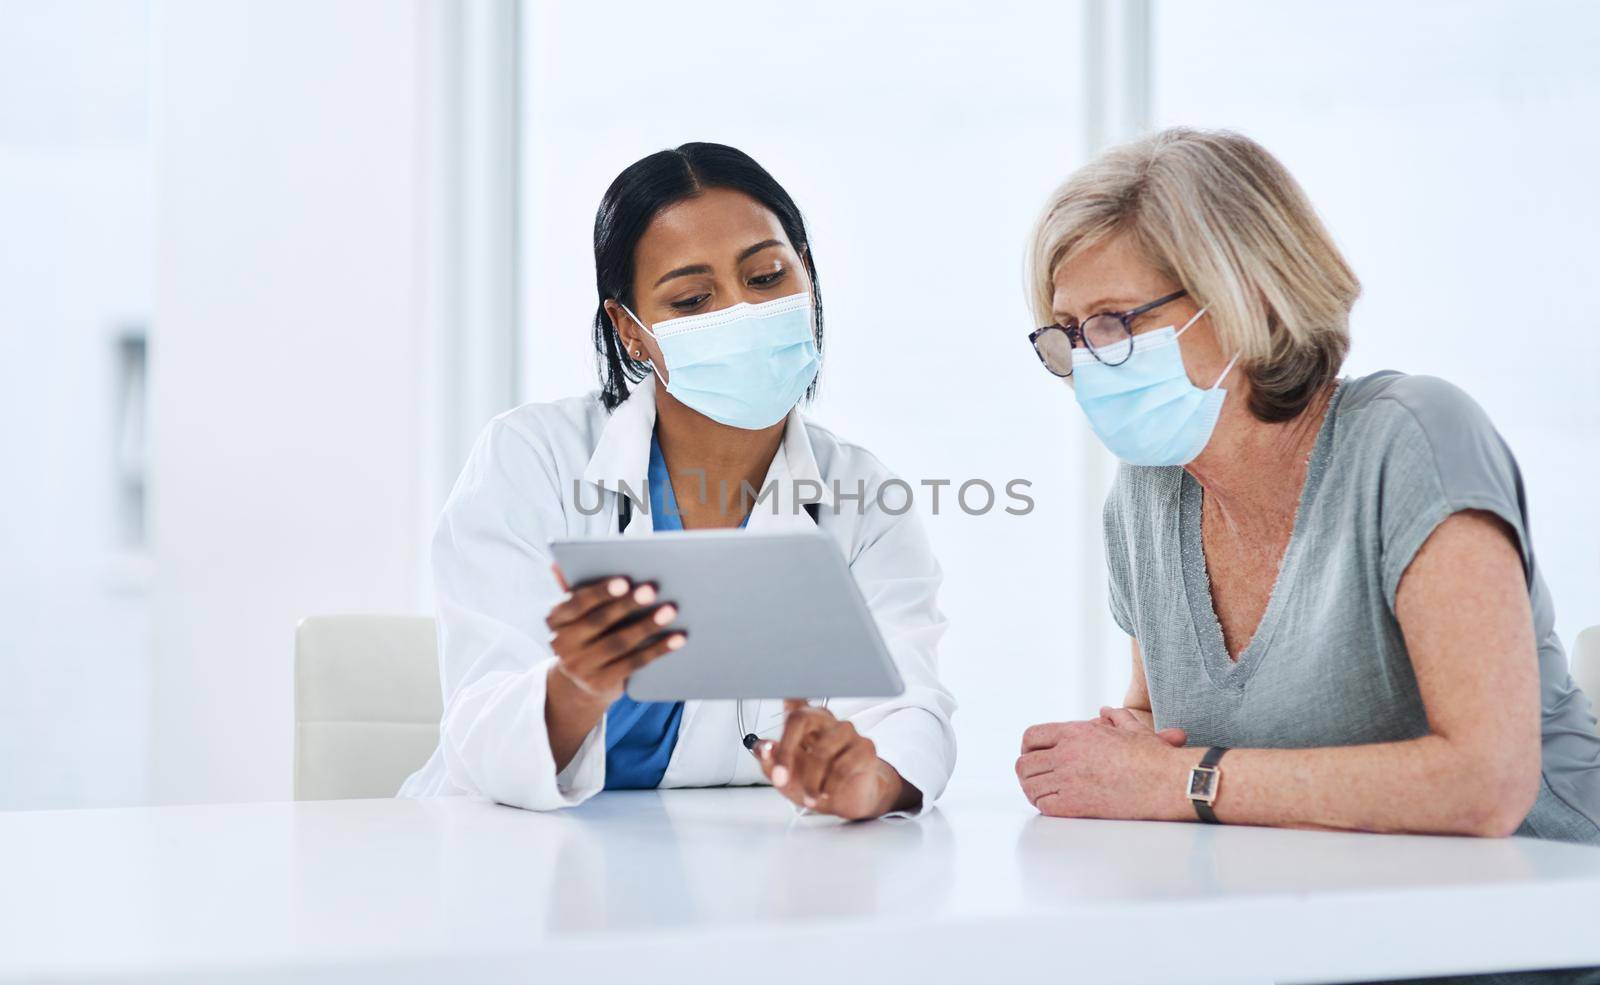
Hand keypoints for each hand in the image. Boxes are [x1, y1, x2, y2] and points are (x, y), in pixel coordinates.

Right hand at [545, 566, 685, 707]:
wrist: (581, 681)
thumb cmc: (587, 632)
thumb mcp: (577, 612)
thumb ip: (575, 588)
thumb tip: (557, 564)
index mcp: (554, 619)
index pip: (575, 603)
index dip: (600, 592)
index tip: (624, 581)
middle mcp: (560, 644)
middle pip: (598, 621)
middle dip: (627, 605)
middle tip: (652, 590)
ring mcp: (579, 667)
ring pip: (618, 643)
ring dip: (647, 626)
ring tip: (670, 611)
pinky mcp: (600, 684)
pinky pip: (633, 663)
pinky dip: (658, 650)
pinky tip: (678, 638)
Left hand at [756, 700, 916, 819]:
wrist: (848, 800)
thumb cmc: (815, 781)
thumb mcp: (785, 776)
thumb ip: (769, 761)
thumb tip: (763, 747)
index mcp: (803, 721)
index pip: (791, 700)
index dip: (781, 699)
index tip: (777, 707)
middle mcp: (825, 720)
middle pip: (800, 718)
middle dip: (785, 752)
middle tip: (779, 778)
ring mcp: (846, 731)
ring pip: (821, 752)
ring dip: (811, 781)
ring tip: (810, 797)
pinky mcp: (865, 748)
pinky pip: (842, 767)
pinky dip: (829, 786)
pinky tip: (826, 793)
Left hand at [1014, 709, 1192, 820]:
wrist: (1165, 782)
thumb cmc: (1152, 756)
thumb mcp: (1132, 729)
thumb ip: (1115, 717)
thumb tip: (1107, 711)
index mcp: (1075, 732)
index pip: (1031, 736)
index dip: (1028, 748)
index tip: (1034, 756)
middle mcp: (1066, 754)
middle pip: (1024, 763)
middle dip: (1028, 771)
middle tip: (1037, 778)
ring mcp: (1068, 780)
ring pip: (1029, 785)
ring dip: (1033, 789)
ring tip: (1042, 792)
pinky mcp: (1074, 806)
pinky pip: (1043, 805)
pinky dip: (1044, 805)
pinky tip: (1054, 804)